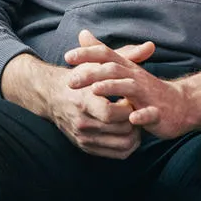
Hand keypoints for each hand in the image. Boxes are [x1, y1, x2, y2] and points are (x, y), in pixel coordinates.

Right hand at [0, 39, 153, 159]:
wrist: (50, 95)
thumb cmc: (79, 76)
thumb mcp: (98, 62)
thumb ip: (126, 55)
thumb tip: (150, 46)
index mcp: (83, 100)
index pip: (112, 113)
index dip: (128, 109)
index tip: (131, 99)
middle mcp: (81, 121)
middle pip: (121, 130)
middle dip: (135, 121)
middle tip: (139, 111)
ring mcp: (83, 137)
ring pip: (122, 145)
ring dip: (134, 134)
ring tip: (135, 121)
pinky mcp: (85, 147)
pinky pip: (117, 154)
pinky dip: (128, 145)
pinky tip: (128, 131)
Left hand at [66, 30, 191, 138]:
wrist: (183, 105)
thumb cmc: (147, 88)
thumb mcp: (124, 68)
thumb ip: (103, 53)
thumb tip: (82, 33)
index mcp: (127, 68)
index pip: (106, 54)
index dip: (87, 54)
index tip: (67, 56)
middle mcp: (136, 78)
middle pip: (113, 70)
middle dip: (91, 74)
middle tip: (70, 81)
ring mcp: (148, 95)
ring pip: (130, 87)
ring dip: (112, 88)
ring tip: (94, 90)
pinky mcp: (158, 113)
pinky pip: (150, 113)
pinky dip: (142, 115)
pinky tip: (131, 118)